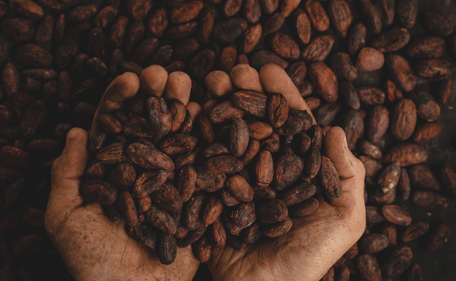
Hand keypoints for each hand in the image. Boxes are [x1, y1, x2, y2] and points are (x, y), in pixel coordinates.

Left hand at [45, 66, 201, 280]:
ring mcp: (169, 181)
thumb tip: (77, 130)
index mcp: (110, 170)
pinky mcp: (193, 196)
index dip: (120, 100)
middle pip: (149, 125)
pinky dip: (207, 140)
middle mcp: (141, 170)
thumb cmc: (91, 260)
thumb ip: (67, 173)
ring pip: (176, 137)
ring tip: (189, 85)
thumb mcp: (64, 216)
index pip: (114, 126)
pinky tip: (211, 117)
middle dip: (156, 96)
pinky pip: (201, 165)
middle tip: (165, 74)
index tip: (131, 79)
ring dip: (182, 109)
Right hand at [206, 64, 365, 280]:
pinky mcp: (210, 195)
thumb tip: (336, 129)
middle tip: (233, 71)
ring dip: (217, 105)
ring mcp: (235, 180)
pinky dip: (193, 135)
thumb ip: (347, 176)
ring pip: (226, 134)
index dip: (280, 95)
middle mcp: (264, 170)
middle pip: (254, 122)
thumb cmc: (309, 259)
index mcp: (296, 170)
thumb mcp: (344, 220)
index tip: (268, 69)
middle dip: (244, 93)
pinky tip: (187, 112)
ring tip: (208, 83)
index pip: (289, 124)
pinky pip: (200, 161)